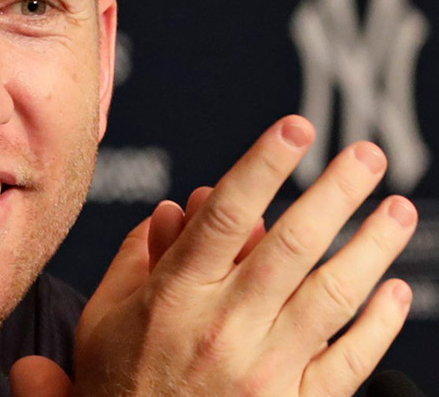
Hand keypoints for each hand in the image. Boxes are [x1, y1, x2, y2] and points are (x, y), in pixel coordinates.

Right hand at [11, 116, 416, 396]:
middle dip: (337, 191)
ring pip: (333, 293)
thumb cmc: (117, 389)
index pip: (228, 214)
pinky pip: (352, 359)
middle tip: (367, 156)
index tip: (295, 128)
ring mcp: (267, 369)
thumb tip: (180, 209)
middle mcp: (224, 327)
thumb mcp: (103, 318)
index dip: (265, 165)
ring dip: (373, 245)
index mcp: (174, 296)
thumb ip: (137, 258)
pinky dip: (380, 322)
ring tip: (397, 210)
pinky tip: (396, 291)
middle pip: (293, 242)